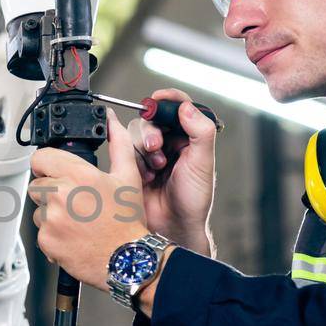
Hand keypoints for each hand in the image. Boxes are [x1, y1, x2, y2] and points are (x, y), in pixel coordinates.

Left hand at [28, 113, 149, 291]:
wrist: (127, 260)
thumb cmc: (127, 222)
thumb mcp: (128, 177)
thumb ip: (118, 144)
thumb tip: (111, 121)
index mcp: (78, 174)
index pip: (40, 158)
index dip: (47, 164)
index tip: (54, 171)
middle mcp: (60, 194)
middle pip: (37, 184)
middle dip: (51, 191)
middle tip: (75, 202)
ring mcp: (51, 218)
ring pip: (38, 209)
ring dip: (51, 213)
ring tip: (77, 221)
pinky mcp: (46, 240)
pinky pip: (41, 231)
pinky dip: (53, 234)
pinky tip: (73, 235)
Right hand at [133, 88, 217, 256]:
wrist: (173, 227)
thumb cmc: (193, 200)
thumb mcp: (202, 164)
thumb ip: (200, 133)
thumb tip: (187, 107)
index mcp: (190, 138)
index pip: (179, 107)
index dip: (168, 99)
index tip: (157, 98)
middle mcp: (170, 142)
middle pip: (152, 119)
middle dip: (151, 132)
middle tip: (156, 148)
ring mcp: (150, 154)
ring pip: (136, 133)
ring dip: (143, 150)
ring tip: (154, 170)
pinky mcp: (133, 165)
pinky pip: (124, 150)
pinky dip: (133, 161)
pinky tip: (144, 177)